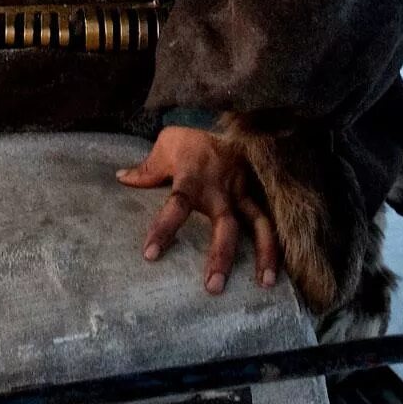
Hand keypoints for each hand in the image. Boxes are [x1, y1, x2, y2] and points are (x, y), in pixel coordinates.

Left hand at [115, 126, 277, 294]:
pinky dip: (278, 242)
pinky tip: (281, 267)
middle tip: (213, 287)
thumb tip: (121, 177)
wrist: (221, 116)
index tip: (150, 255)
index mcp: (192, 177)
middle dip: (221, 256)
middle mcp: (220, 188)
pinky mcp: (257, 192)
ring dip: (264, 254)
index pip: (176, 206)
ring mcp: (242, 191)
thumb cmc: (189, 136)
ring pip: (258, 224)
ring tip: (265, 284)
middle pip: (224, 225)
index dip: (164, 229)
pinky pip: (271, 218)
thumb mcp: (164, 147)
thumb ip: (146, 169)